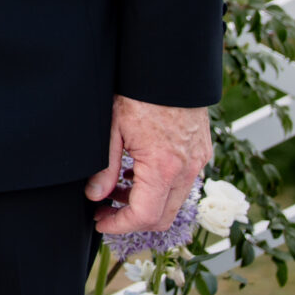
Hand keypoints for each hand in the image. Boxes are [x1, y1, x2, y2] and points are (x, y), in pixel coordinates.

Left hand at [86, 95, 213, 235]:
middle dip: (132, 221)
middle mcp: (186, 170)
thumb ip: (104, 167)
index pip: (145, 217)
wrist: (169, 68)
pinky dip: (159, 187)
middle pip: (163, 217)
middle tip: (104, 211)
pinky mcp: (200, 153)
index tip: (100, 222)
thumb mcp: (111, 129)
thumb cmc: (138, 93)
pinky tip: (135, 172)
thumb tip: (94, 196)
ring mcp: (197, 162)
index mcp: (163, 168)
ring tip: (114, 189)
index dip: (119, 226)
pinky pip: (182, 183)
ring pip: (173, 201)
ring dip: (145, 203)